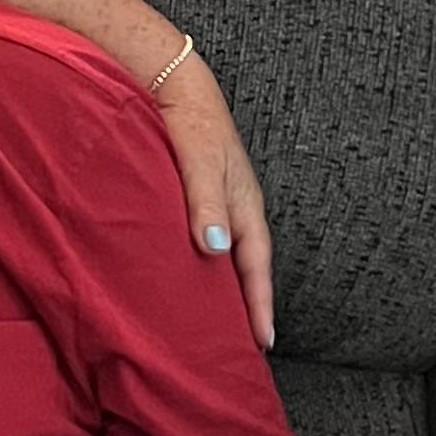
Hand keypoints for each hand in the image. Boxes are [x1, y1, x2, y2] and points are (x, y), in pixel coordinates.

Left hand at [149, 45, 273, 350]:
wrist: (173, 85)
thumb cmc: (191, 121)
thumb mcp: (201, 163)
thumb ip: (206, 204)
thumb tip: (216, 250)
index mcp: (245, 207)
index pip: (256, 268)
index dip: (259, 306)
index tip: (262, 343)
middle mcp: (235, 211)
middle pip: (245, 269)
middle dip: (247, 308)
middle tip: (241, 349)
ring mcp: (217, 207)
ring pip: (226, 259)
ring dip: (225, 292)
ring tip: (219, 328)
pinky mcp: (196, 201)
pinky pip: (206, 245)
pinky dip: (205, 270)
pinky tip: (191, 284)